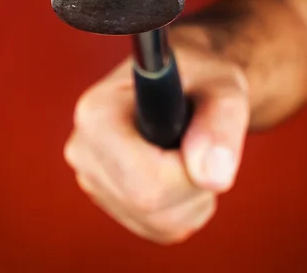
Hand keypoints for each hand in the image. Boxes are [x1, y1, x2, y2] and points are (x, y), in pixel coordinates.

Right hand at [64, 27, 249, 243]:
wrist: (185, 81)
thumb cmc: (200, 77)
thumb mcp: (222, 85)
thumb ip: (222, 121)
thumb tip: (213, 175)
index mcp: (97, 111)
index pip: (144, 179)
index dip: (188, 170)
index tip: (201, 137)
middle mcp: (84, 148)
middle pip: (150, 206)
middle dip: (193, 184)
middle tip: (202, 141)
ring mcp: (91, 177)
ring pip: (161, 223)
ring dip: (194, 196)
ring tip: (191, 148)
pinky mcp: (108, 199)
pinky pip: (162, 229)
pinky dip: (185, 207)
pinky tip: (179, 167)